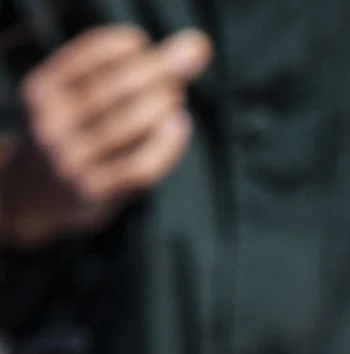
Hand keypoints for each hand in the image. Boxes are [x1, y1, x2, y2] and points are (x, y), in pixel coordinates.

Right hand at [0, 24, 208, 250]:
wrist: (34, 194)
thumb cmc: (69, 135)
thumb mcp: (71, 98)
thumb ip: (114, 73)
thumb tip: (191, 48)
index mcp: (41, 90)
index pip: (86, 57)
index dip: (120, 44)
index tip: (143, 40)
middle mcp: (51, 123)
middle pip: (112, 87)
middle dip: (158, 67)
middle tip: (191, 54)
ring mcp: (70, 160)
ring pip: (126, 124)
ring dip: (161, 103)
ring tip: (178, 92)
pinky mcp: (93, 191)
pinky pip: (139, 165)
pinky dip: (166, 143)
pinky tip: (181, 123)